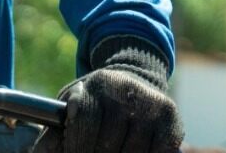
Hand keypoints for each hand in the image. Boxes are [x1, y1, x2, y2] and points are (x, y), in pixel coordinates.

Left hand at [57, 37, 183, 152]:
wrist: (134, 80)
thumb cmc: (95, 102)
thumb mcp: (71, 107)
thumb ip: (55, 132)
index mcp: (94, 86)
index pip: (84, 121)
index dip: (76, 146)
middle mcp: (123, 89)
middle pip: (107, 143)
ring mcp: (149, 102)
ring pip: (132, 151)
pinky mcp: (170, 115)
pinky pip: (159, 151)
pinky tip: (131, 151)